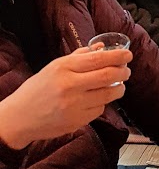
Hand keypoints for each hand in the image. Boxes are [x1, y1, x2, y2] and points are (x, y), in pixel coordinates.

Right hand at [0, 46, 131, 148]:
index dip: (117, 56)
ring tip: (119, 85)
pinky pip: (98, 110)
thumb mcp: (55, 66)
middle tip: (127, 70)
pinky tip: (98, 99)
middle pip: (107, 76)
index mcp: (64, 68)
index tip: (128, 54)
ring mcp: (73, 105)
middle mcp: (69, 86)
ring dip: (119, 88)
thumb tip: (102, 47)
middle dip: (123, 72)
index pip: (98, 59)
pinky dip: (103, 103)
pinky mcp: (76, 121)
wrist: (19, 118)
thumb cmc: (39, 88)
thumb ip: (79, 56)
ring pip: (107, 95)